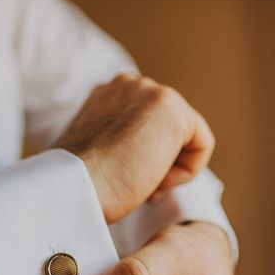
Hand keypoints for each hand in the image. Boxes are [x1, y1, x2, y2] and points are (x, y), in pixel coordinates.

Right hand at [58, 73, 214, 222]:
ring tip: (138, 182)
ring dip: (167, 170)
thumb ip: (117, 143)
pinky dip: (184, 174)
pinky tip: (153, 181)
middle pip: (168, 132)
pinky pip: (201, 146)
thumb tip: (140, 156)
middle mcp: (129, 84)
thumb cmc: (81, 184)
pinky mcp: (174, 110)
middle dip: (157, 163)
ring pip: (185, 139)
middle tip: (131, 185)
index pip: (147, 127)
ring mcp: (152, 91)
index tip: (119, 178)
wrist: (73, 190)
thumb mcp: (95, 155)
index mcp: (107, 94)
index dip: (139, 160)